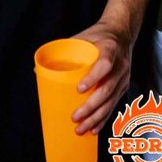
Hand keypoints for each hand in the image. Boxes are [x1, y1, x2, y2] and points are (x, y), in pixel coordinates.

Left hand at [70, 19, 133, 134]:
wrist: (121, 33)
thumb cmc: (98, 36)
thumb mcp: (82, 37)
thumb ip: (63, 52)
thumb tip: (37, 71)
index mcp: (110, 49)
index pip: (105, 65)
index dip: (93, 78)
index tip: (79, 90)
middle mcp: (120, 65)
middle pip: (107, 89)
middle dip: (91, 107)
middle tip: (74, 117)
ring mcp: (123, 77)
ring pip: (111, 101)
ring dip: (96, 118)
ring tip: (81, 129)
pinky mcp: (123, 86)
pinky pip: (113, 105)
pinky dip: (103, 118)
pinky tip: (94, 129)